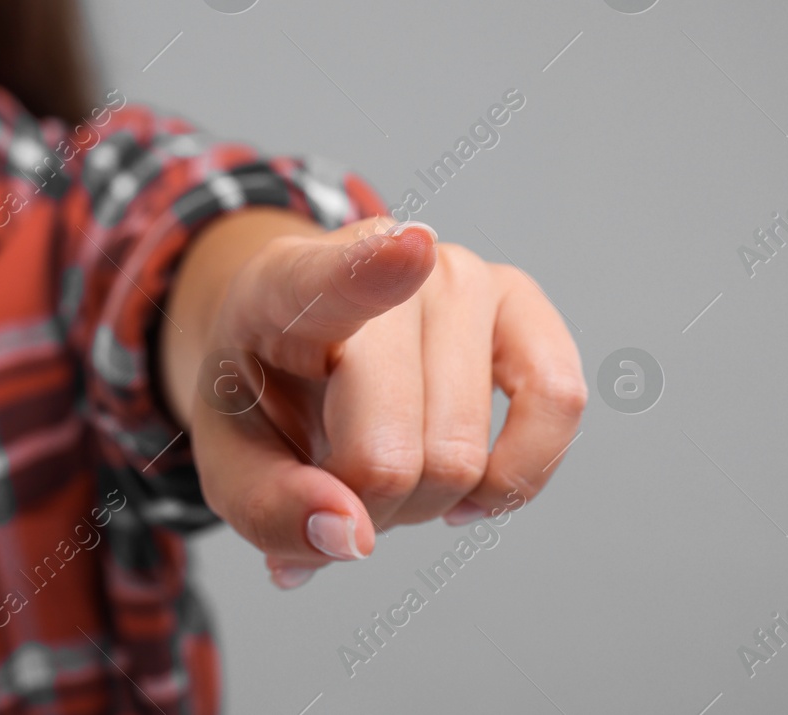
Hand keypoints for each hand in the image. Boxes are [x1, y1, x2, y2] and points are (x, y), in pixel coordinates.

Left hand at [188, 216, 586, 586]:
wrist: (293, 351)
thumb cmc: (265, 400)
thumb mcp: (229, 462)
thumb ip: (270, 508)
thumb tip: (353, 536)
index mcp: (283, 287)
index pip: (332, 279)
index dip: (373, 271)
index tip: (409, 251)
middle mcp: (381, 258)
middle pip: (392, 453)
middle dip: (366, 507)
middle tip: (335, 479)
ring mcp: (461, 274)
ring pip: (464, 454)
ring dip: (426, 503)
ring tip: (384, 465)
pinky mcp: (521, 303)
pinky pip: (557, 404)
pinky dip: (514, 479)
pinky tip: (468, 493)